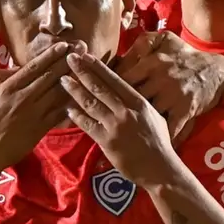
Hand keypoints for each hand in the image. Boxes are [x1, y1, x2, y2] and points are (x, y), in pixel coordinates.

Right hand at [0, 42, 76, 173]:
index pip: (34, 67)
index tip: (64, 45)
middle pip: (50, 76)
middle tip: (81, 49)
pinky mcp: (42, 128)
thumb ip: (0, 76)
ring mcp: (35, 113)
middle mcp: (24, 98)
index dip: (50, 55)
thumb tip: (17, 66)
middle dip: (66, 61)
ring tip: (85, 67)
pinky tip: (82, 94)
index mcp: (9, 88)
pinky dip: (71, 103)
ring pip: (58, 92)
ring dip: (73, 78)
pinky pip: (60, 112)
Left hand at [61, 53, 179, 187]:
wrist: (160, 168)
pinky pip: (88, 125)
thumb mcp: (153, 115)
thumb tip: (124, 92)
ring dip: (75, 90)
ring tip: (63, 80)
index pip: (114, 79)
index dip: (98, 66)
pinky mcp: (107, 141)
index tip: (86, 55)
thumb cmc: (158, 142)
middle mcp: (126, 110)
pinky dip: (76, 116)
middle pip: (99, 87)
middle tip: (69, 58)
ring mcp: (115, 125)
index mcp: (138, 102)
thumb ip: (137, 103)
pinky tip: (67, 108)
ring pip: (90, 103)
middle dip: (82, 71)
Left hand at [115, 31, 223, 141]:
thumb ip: (142, 43)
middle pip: (130, 97)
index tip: (99, 96)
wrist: (216, 71)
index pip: (122, 78)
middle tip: (106, 117)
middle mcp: (161, 79)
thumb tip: (121, 55)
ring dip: (135, 124)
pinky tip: (148, 144)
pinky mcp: (185, 110)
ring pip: (147, 114)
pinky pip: (169, 127)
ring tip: (119, 132)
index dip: (108, 88)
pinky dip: (160, 137)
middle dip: (117, 108)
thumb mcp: (164, 39)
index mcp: (153, 62)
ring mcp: (173, 96)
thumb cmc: (184, 55)